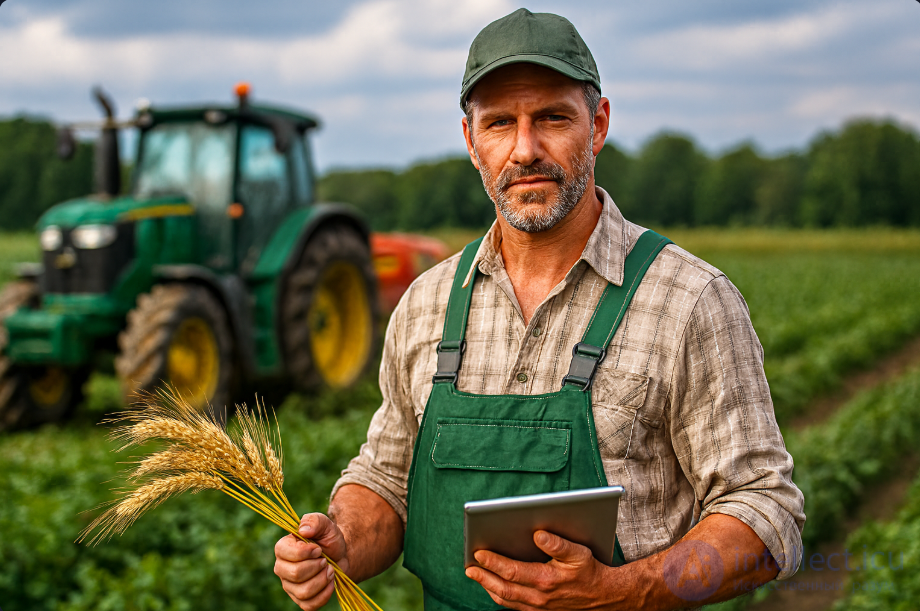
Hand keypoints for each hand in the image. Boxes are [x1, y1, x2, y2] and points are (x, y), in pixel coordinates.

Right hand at [274, 513, 348, 610]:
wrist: (340, 556)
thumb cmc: (329, 539)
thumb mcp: (325, 525)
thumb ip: (314, 521)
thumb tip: (304, 530)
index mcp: (283, 548)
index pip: (285, 553)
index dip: (306, 552)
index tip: (318, 549)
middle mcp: (282, 568)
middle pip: (295, 574)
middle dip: (317, 567)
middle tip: (325, 560)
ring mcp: (290, 586)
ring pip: (303, 591)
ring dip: (322, 580)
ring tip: (330, 570)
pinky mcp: (300, 599)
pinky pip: (309, 605)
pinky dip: (325, 594)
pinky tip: (330, 583)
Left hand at [465, 530, 611, 609]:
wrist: (603, 597)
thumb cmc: (589, 571)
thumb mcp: (578, 553)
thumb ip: (557, 544)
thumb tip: (537, 534)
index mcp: (546, 580)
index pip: (511, 572)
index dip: (493, 562)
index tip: (478, 553)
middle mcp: (539, 597)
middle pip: (503, 588)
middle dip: (483, 577)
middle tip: (469, 567)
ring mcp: (538, 607)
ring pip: (506, 600)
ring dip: (488, 587)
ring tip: (476, 575)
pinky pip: (513, 606)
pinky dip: (500, 596)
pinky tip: (493, 586)